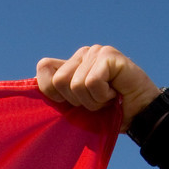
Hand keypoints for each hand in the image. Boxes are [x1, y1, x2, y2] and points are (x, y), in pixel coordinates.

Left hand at [35, 45, 161, 130]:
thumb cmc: (108, 114)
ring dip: (93, 101)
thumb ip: (56, 96)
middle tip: (96, 101)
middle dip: (77, 101)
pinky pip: (92, 82)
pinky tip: (115, 92)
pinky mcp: (109, 55)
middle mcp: (82, 54)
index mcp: (71, 65)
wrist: (139, 116)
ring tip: (108, 98)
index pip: (44, 68)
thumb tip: (29, 88)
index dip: (51, 91)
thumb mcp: (76, 108)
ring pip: (76, 84)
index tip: (70, 104)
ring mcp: (96, 52)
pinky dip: (103, 95)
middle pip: (58, 81)